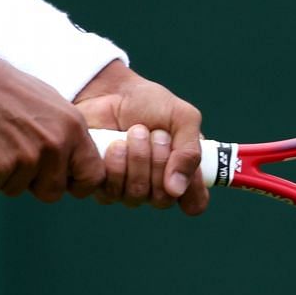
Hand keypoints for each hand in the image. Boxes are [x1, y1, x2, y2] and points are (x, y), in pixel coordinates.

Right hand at [0, 48, 104, 201]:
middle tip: (15, 158)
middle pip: (53, 191)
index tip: (64, 183)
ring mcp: (26, 158)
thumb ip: (64, 134)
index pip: (92, 175)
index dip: (78, 185)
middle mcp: (54, 145)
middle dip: (34, 183)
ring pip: (18, 189)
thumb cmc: (3, 89)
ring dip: (5, 175)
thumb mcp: (49, 103)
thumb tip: (71, 163)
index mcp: (72, 127)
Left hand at [72, 61, 207, 214]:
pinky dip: (115, 164)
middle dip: (159, 161)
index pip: (194, 203)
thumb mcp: (182, 117)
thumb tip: (177, 189)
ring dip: (137, 159)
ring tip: (134, 132)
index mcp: (182, 173)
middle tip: (155, 133)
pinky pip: (110, 192)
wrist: (109, 91)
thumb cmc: (149, 103)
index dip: (191, 188)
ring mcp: (128, 189)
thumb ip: (190, 150)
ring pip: (137, 195)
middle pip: (163, 199)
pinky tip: (115, 144)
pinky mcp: (101, 185)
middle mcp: (156, 187)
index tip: (183, 163)